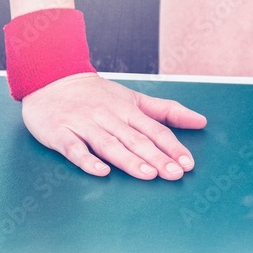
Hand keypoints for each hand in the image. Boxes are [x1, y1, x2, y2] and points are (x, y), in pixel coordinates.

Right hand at [21, 73, 207, 179]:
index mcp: (127, 109)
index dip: (172, 147)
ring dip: (129, 160)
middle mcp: (108, 116)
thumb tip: (201, 121)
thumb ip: (167, 111)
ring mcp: (84, 125)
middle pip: (135, 139)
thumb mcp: (134, 98)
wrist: (51, 79)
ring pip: (109, 144)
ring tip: (147, 173)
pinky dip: (87, 160)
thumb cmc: (96, 95)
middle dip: (156, 157)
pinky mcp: (61, 134)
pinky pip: (74, 149)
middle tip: (174, 173)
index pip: (155, 130)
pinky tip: (101, 171)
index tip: (187, 163)